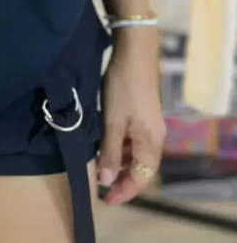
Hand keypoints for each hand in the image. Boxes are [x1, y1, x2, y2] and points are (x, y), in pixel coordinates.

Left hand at [98, 29, 166, 203]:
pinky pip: (133, 139)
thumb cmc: (123, 87)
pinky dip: (119, 146)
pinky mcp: (143, 112)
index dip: (124, 191)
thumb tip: (105, 179)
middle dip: (121, 178)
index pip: (141, 177)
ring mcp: (150, 123)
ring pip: (135, 152)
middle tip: (100, 184)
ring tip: (98, 165)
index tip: (105, 199)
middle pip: (141, 167)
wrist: (134, 52)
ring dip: (119, 161)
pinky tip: (103, 143)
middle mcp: (154, 136)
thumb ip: (109, 151)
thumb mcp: (112, 120)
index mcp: (151, 142)